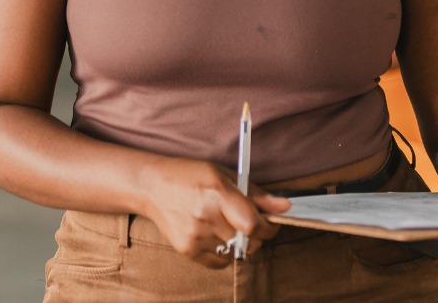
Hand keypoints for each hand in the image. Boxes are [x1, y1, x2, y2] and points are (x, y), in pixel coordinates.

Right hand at [139, 156, 290, 267]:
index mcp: (217, 193)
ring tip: (223, 225)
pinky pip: (220, 262)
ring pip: (236, 253)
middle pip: (248, 242)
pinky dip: (223, 253)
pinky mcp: (187, 250)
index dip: (268, 228)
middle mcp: (206, 216)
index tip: (270, 224)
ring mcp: (195, 235)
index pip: (253, 224)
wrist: (152, 186)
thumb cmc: (190, 176)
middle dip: (255, 236)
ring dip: (237, 243)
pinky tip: (212, 235)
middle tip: (246, 223)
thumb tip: (285, 206)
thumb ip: (256, 194)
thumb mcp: (224, 175)